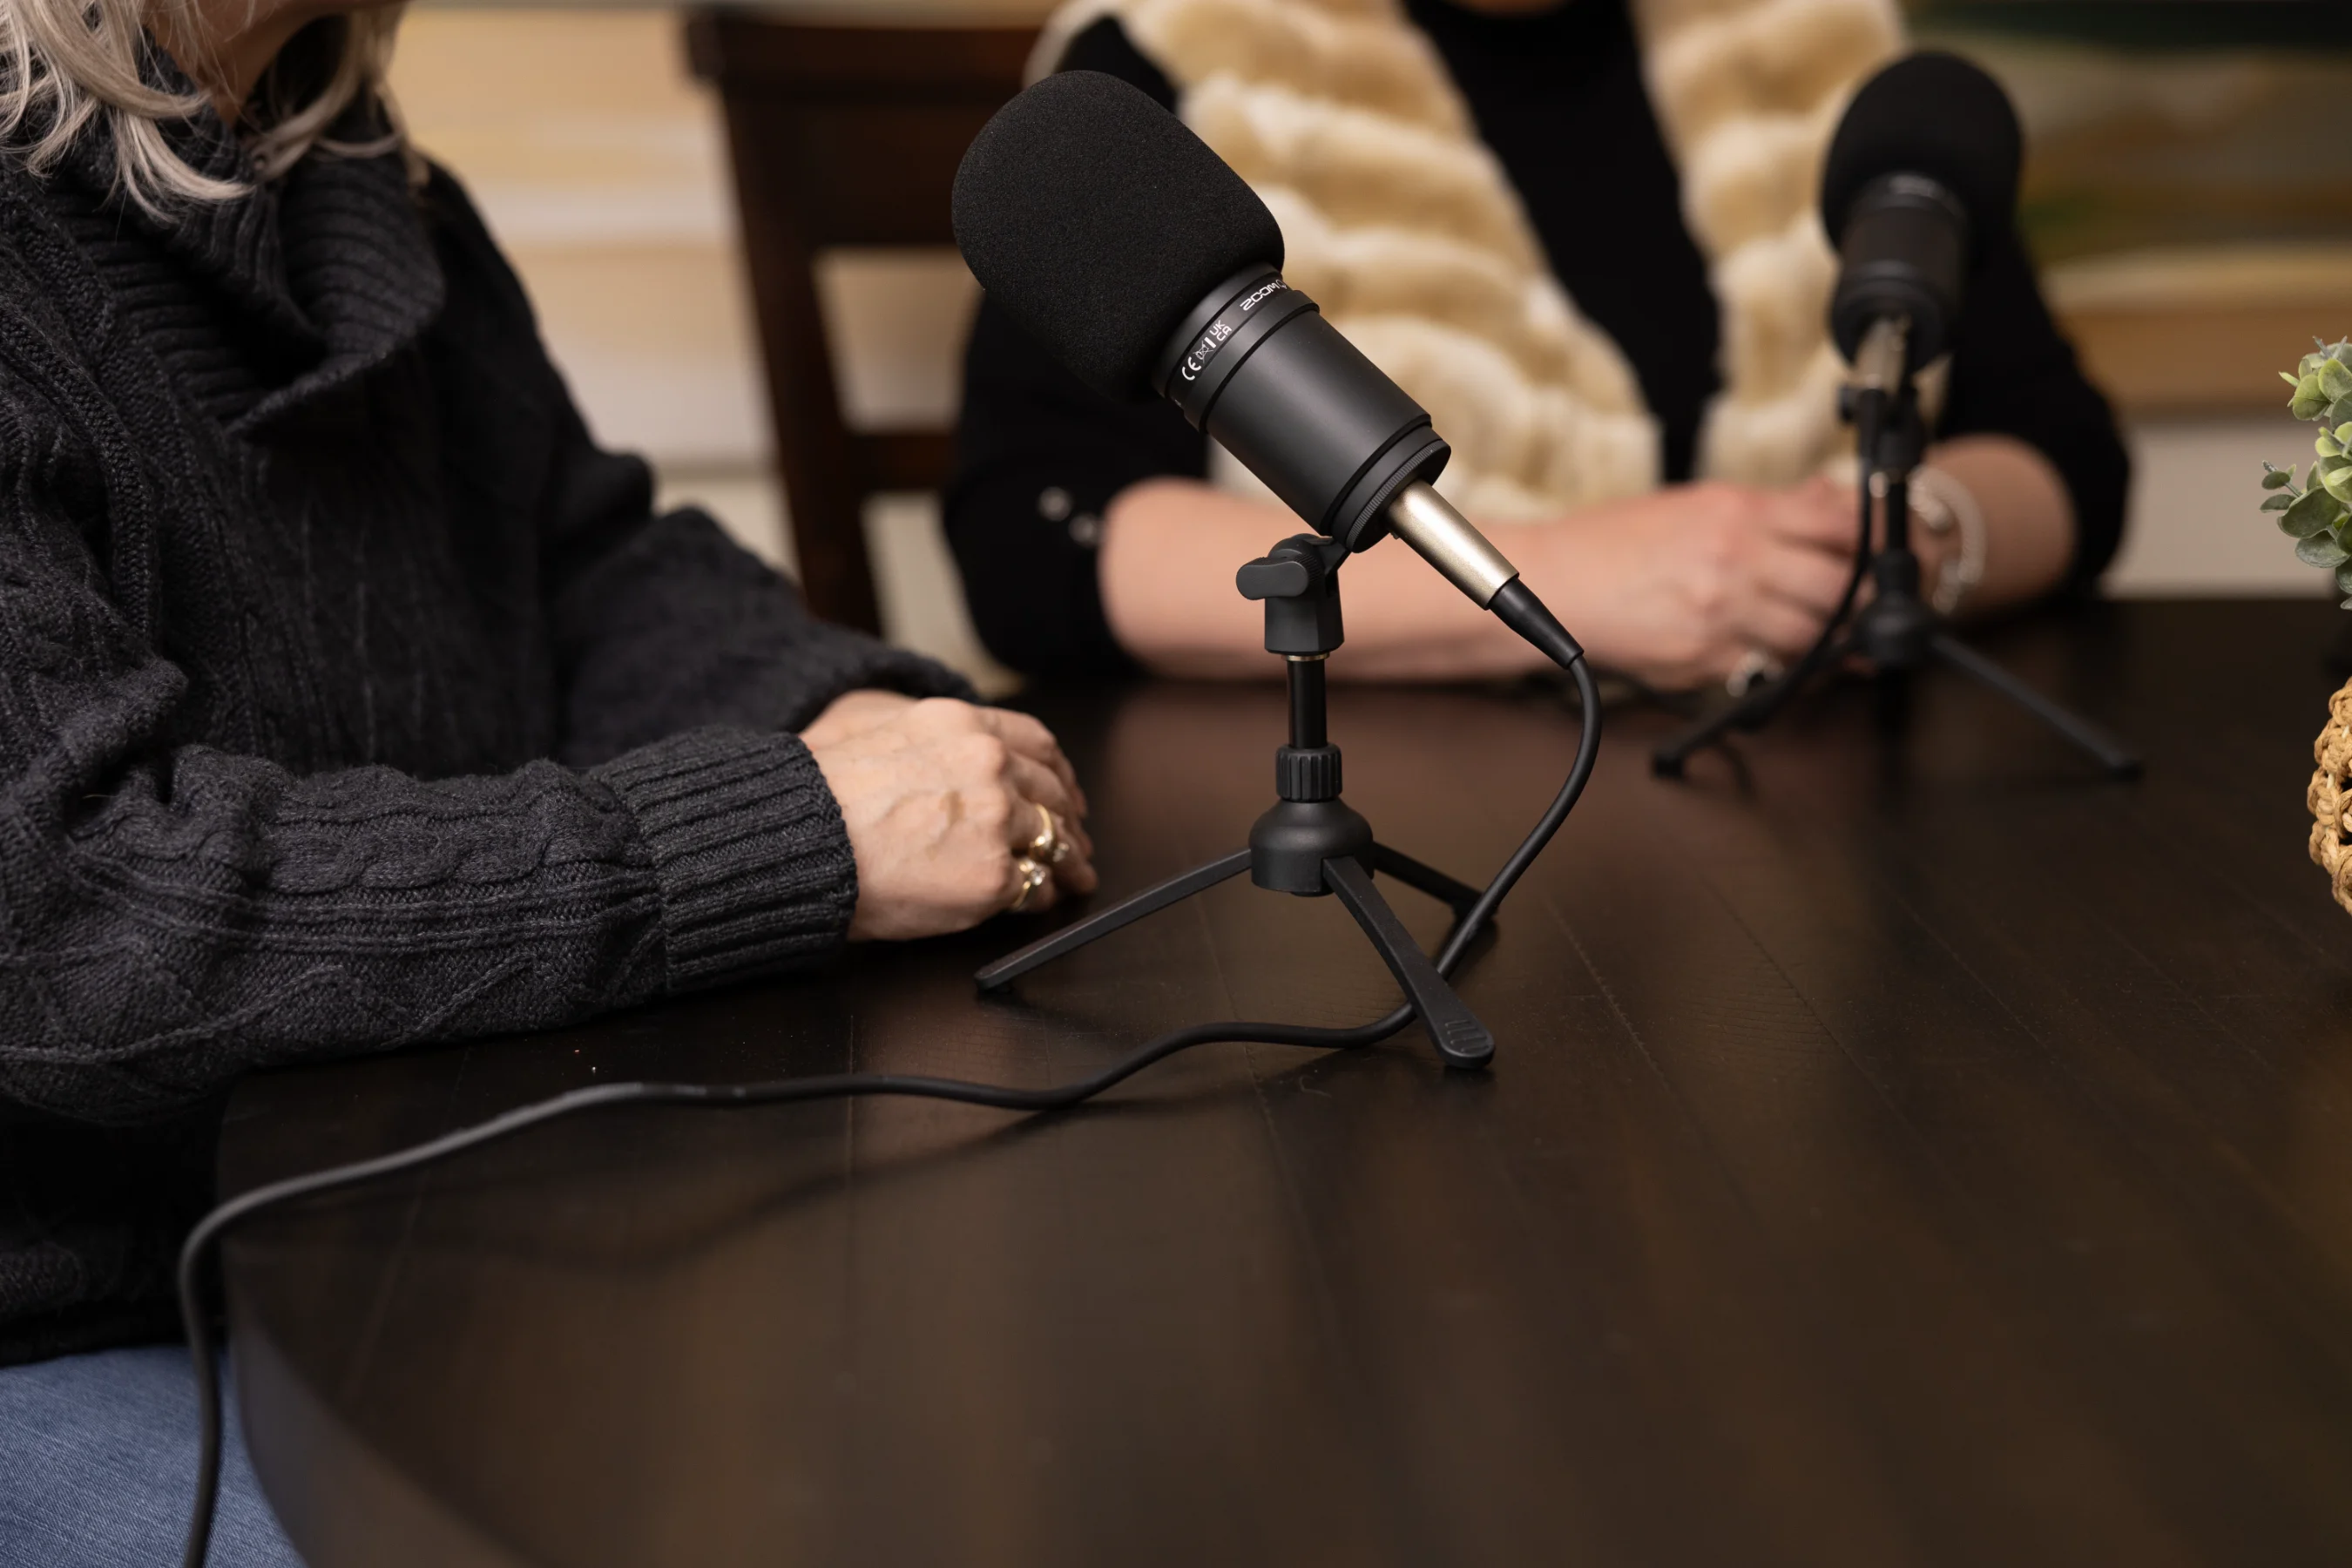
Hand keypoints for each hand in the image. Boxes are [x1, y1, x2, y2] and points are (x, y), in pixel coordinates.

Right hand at [806, 697, 1097, 941]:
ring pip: (1053, 839)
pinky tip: (1037, 901)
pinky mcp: (996, 873)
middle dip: (1069, 821)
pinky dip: (1041, 896)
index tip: (1065, 792)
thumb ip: (944, 752)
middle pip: (1053, 793)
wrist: (806, 843)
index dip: (1060, 773)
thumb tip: (981, 778)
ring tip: (1073, 877)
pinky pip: (1035, 886)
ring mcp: (998, 818)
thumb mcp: (891, 743)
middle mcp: (989, 764)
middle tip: (1077, 841)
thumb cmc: (826, 802)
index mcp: (963, 725)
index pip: (1037, 743)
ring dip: (1067, 861)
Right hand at [1523, 478, 1860, 689]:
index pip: (1838, 522)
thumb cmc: (1615, 543)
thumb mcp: (1696, 504)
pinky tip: (1804, 664)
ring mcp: (1721, 612)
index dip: (1879, 543)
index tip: (1897, 555)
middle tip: (1888, 607)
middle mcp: (1736, 559)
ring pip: (1814, 633)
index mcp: (1737, 511)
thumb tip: (1831, 504)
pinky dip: (1794, 668)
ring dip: (1839, 641)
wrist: (1553, 584)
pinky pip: (1771, 669)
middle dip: (1871, 600)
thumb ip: (1768, 508)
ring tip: (1853, 641)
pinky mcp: (1704, 658)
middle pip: (1840, 583)